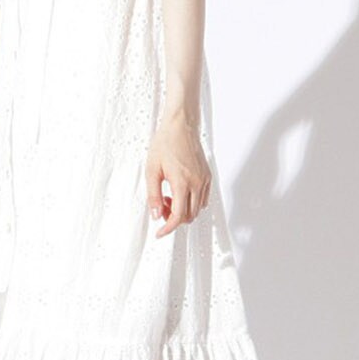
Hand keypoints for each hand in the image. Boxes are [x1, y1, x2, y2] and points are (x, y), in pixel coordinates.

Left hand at [146, 112, 210, 237]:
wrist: (180, 126)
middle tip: (160, 206)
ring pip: (197, 209)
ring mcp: (204, 180)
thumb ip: (153, 195)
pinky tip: (180, 191)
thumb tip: (155, 215)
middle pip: (189, 216)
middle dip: (173, 218)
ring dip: (183, 210)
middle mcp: (196, 183)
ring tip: (169, 196)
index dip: (168, 228)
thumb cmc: (165, 143)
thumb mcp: (151, 170)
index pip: (178, 216)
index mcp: (181, 182)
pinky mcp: (207, 176)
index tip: (159, 233)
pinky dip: (191, 202)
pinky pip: (202, 199)